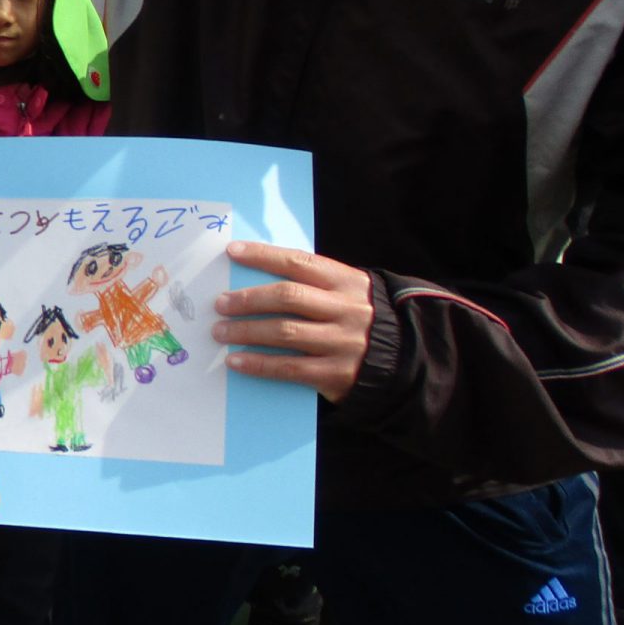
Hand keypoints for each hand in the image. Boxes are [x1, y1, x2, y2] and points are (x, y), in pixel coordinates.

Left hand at [215, 241, 372, 401]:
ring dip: (246, 331)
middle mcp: (346, 309)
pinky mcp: (336, 373)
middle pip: (288, 297)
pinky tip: (235, 361)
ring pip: (285, 332)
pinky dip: (258, 364)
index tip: (232, 252)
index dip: (263, 256)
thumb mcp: (346, 293)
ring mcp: (342, 342)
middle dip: (248, 299)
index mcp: (346, 282)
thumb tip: (254, 279)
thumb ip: (312, 285)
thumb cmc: (357, 320)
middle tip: (220, 303)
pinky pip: (289, 367)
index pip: (299, 262)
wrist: (403, 360)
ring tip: (220, 331)